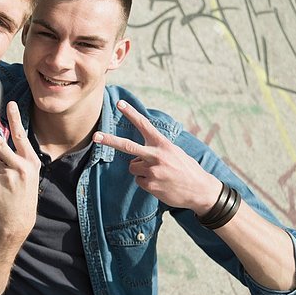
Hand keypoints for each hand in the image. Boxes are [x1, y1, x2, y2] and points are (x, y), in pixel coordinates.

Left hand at [0, 101, 40, 240]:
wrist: (16, 220)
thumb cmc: (21, 193)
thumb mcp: (27, 173)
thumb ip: (16, 156)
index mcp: (31, 161)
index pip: (21, 136)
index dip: (15, 118)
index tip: (10, 104)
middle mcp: (21, 167)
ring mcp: (7, 176)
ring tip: (0, 181)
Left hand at [92, 100, 221, 214]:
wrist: (201, 190)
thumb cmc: (186, 169)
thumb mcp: (175, 152)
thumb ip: (156, 149)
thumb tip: (136, 155)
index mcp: (163, 144)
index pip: (144, 125)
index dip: (131, 113)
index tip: (119, 103)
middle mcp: (156, 155)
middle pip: (127, 146)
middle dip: (109, 140)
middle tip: (95, 136)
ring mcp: (152, 171)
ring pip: (133, 167)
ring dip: (141, 170)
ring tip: (158, 173)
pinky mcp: (151, 185)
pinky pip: (139, 180)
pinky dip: (146, 182)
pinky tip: (160, 183)